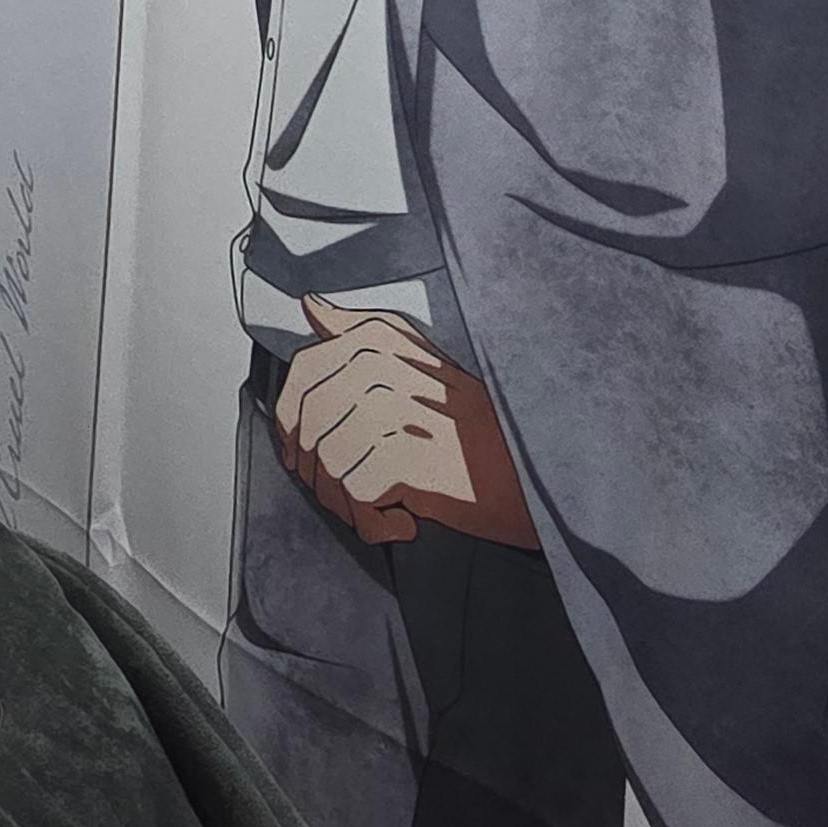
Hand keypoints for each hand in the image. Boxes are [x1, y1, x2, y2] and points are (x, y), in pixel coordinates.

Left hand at [272, 299, 539, 548]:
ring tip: (384, 505)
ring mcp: (394, 410)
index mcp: (383, 339)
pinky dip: (372, 521)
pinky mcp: (404, 458)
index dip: (293, 418)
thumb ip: (360, 332)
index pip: (303, 371)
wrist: (534, 477)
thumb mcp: (421, 364)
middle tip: (357, 490)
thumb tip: (312, 306)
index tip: (308, 448)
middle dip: (318, 470)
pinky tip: (402, 519)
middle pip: (306, 425)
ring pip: (325, 464)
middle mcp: (383, 365)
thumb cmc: (476, 429)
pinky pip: (353, 494)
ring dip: (346, 501)